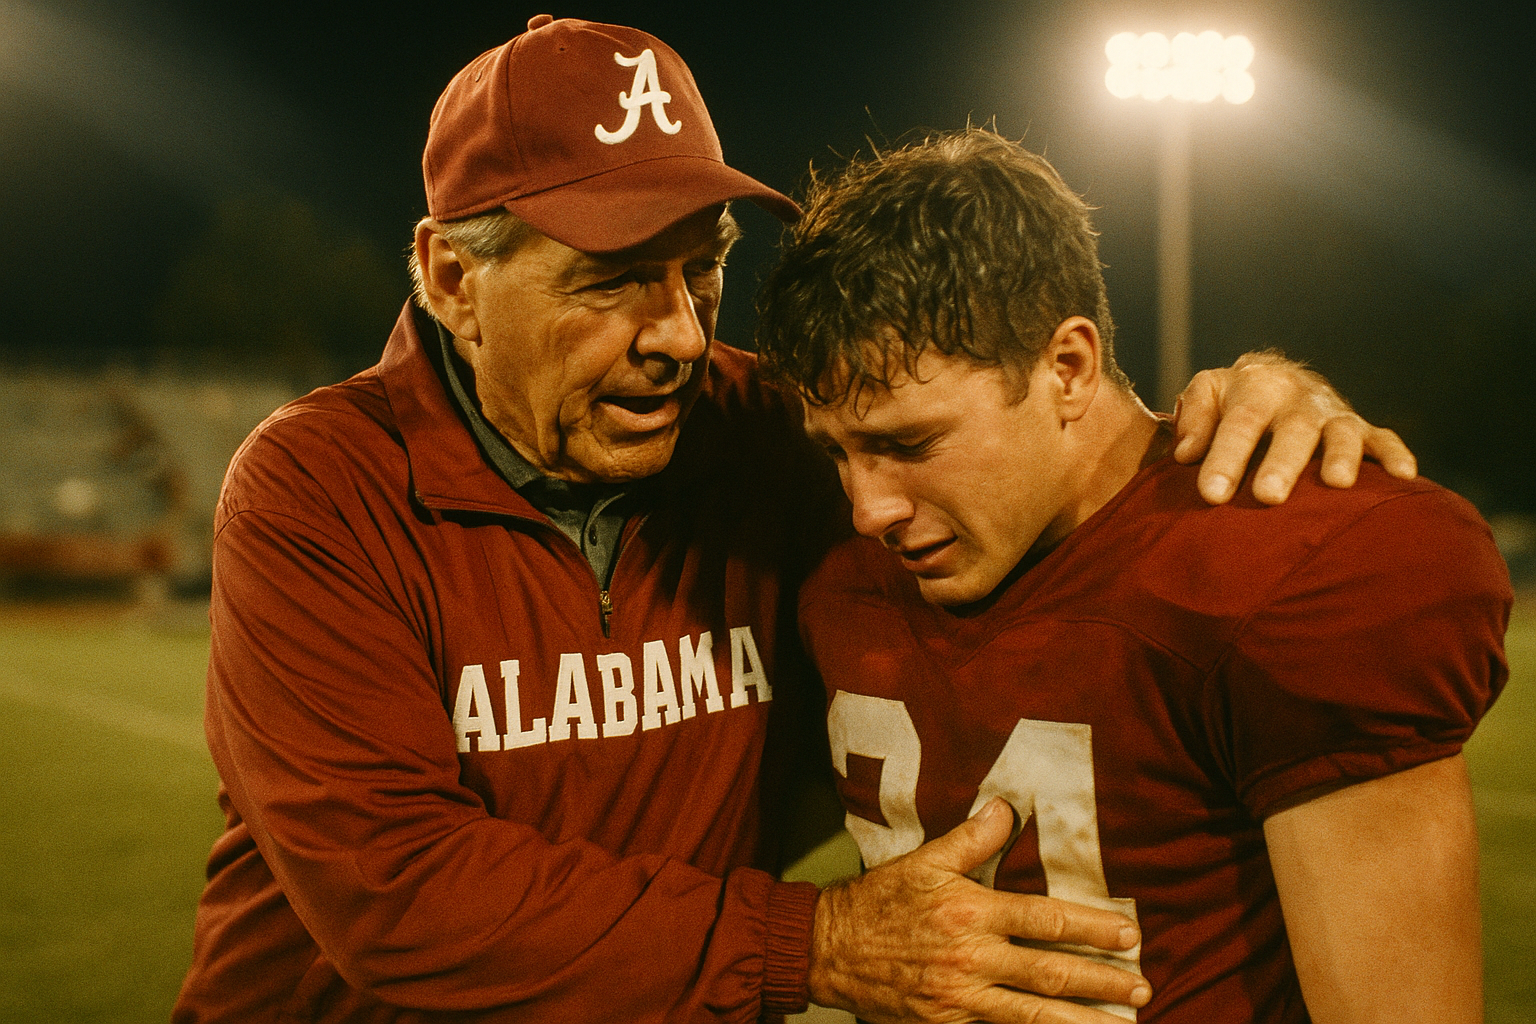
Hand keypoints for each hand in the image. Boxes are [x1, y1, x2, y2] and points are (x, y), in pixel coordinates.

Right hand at [807, 799, 1150, 1023]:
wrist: (829, 948)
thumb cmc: (879, 900)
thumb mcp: (923, 859)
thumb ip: (971, 838)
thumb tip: (1008, 809)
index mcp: (971, 911)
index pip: (1046, 919)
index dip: (1092, 926)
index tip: (1129, 933)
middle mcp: (972, 957)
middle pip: (1051, 972)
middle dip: (1102, 981)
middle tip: (1143, 987)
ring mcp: (961, 997)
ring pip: (1034, 1014)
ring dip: (1082, 1021)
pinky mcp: (948, 1023)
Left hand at [1172, 351, 1416, 505]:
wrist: (1278, 377)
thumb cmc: (1234, 399)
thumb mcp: (1208, 393)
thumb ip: (1195, 419)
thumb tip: (1185, 454)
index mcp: (1256, 386)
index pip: (1239, 422)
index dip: (1225, 457)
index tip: (1212, 493)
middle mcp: (1298, 397)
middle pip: (1292, 430)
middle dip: (1282, 463)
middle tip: (1268, 496)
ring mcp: (1333, 413)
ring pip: (1341, 432)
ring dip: (1341, 457)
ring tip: (1336, 484)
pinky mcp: (1363, 428)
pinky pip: (1383, 439)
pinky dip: (1395, 455)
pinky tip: (1404, 477)